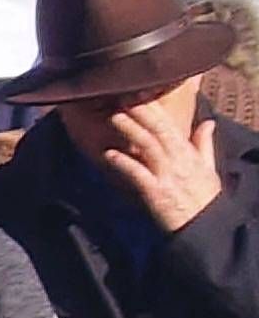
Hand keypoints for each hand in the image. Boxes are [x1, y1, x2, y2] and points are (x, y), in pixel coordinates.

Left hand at [98, 101, 222, 231]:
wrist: (204, 225)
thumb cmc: (204, 197)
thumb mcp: (208, 168)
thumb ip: (204, 143)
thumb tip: (208, 122)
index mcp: (188, 153)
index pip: (170, 125)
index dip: (154, 109)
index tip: (139, 93)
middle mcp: (178, 161)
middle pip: (158, 131)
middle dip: (141, 113)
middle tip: (122, 97)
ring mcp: (166, 176)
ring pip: (148, 147)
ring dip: (130, 131)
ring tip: (113, 117)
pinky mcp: (156, 193)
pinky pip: (138, 175)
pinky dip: (123, 163)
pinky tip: (108, 154)